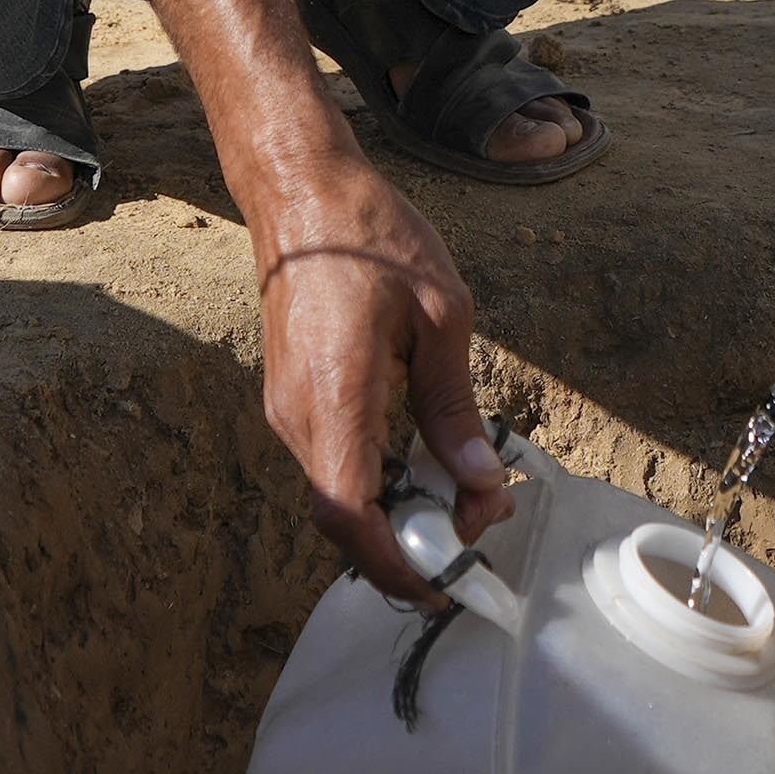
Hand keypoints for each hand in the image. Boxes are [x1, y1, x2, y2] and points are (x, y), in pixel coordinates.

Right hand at [152, 0, 503, 596]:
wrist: (302, 192)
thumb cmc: (371, 237)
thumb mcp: (440, 314)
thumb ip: (455, 407)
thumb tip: (480, 481)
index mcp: (335, 398)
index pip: (352, 517)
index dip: (398, 565)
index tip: (452, 580)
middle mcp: (298, 418)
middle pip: (347, 522)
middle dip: (417, 540)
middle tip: (486, 512)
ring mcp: (287, 411)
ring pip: (340, 497)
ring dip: (401, 510)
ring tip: (468, 485)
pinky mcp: (292, 400)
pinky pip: (334, 465)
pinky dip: (381, 481)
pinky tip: (427, 457)